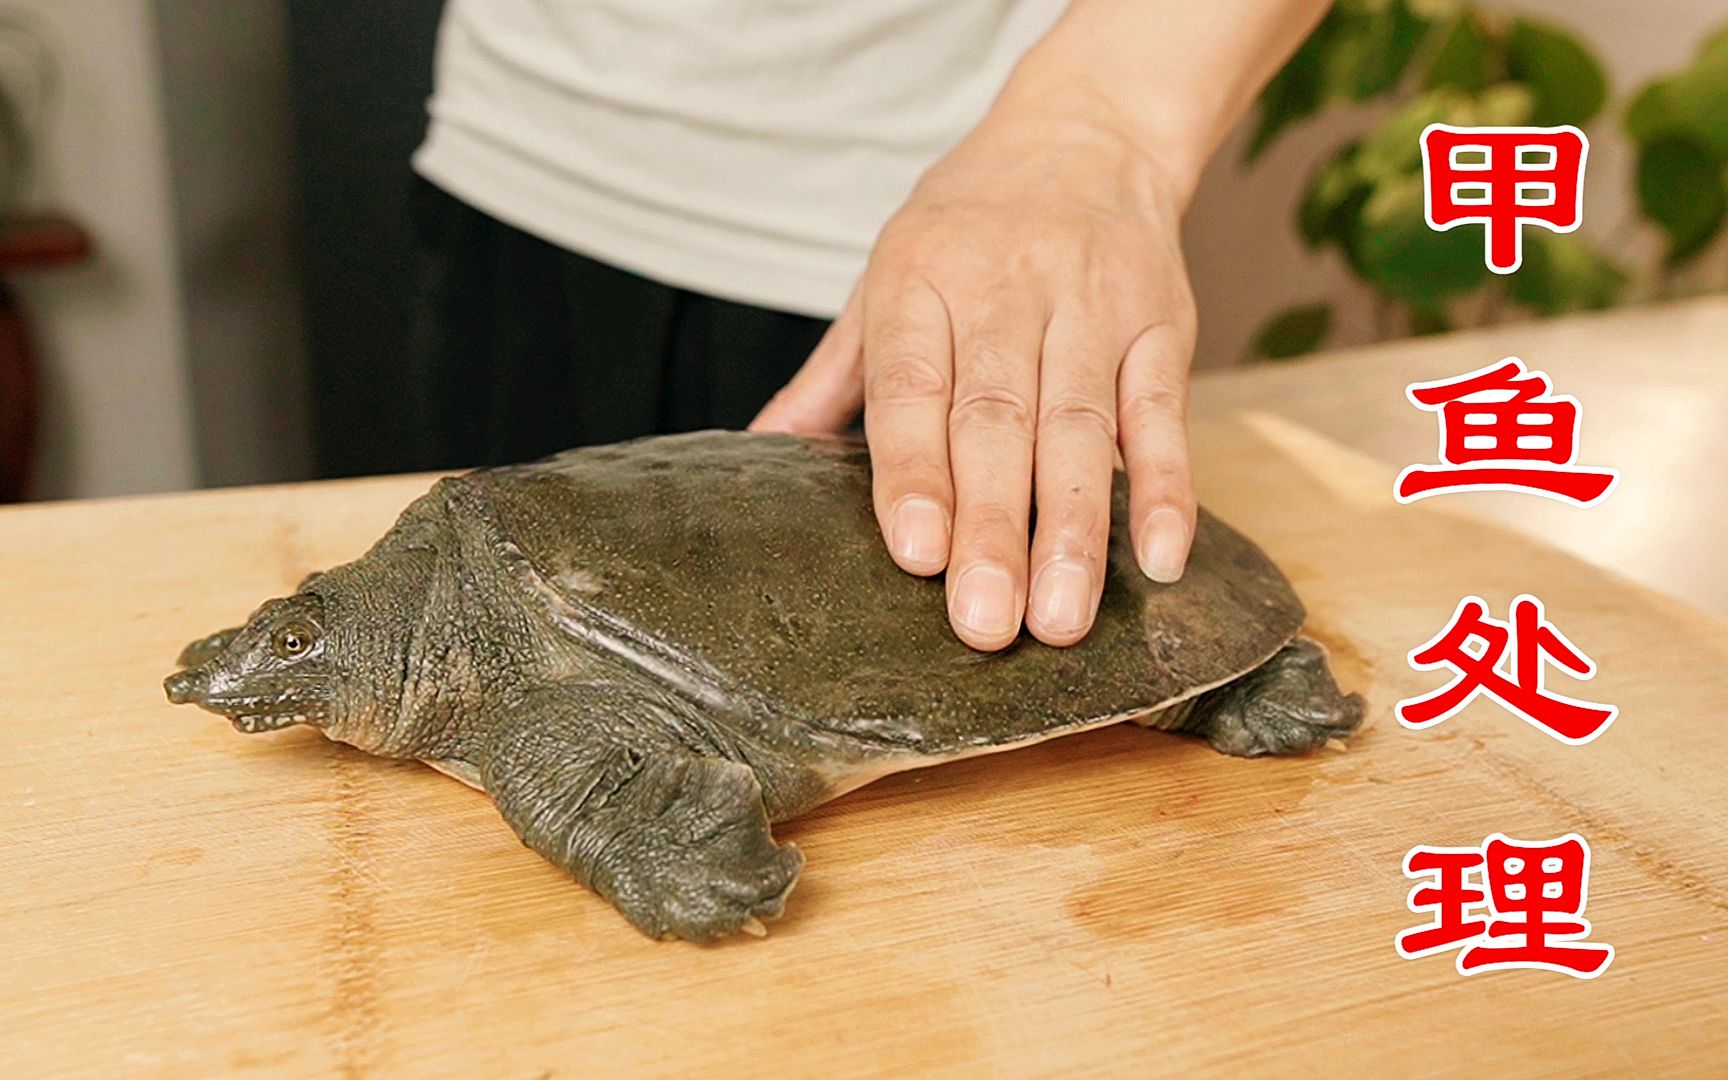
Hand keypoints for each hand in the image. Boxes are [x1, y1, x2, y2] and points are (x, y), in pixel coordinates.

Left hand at [752, 97, 1198, 651]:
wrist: (1086, 130)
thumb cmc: (968, 225)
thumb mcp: (885, 279)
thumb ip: (833, 376)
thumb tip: (756, 454)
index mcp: (918, 281)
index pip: (913, 390)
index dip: (914, 474)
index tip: (917, 556)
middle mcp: (1005, 290)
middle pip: (997, 421)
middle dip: (992, 526)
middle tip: (985, 623)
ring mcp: (1091, 306)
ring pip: (1079, 426)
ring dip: (1072, 528)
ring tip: (1062, 618)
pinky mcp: (1163, 323)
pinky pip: (1164, 412)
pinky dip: (1164, 487)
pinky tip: (1159, 560)